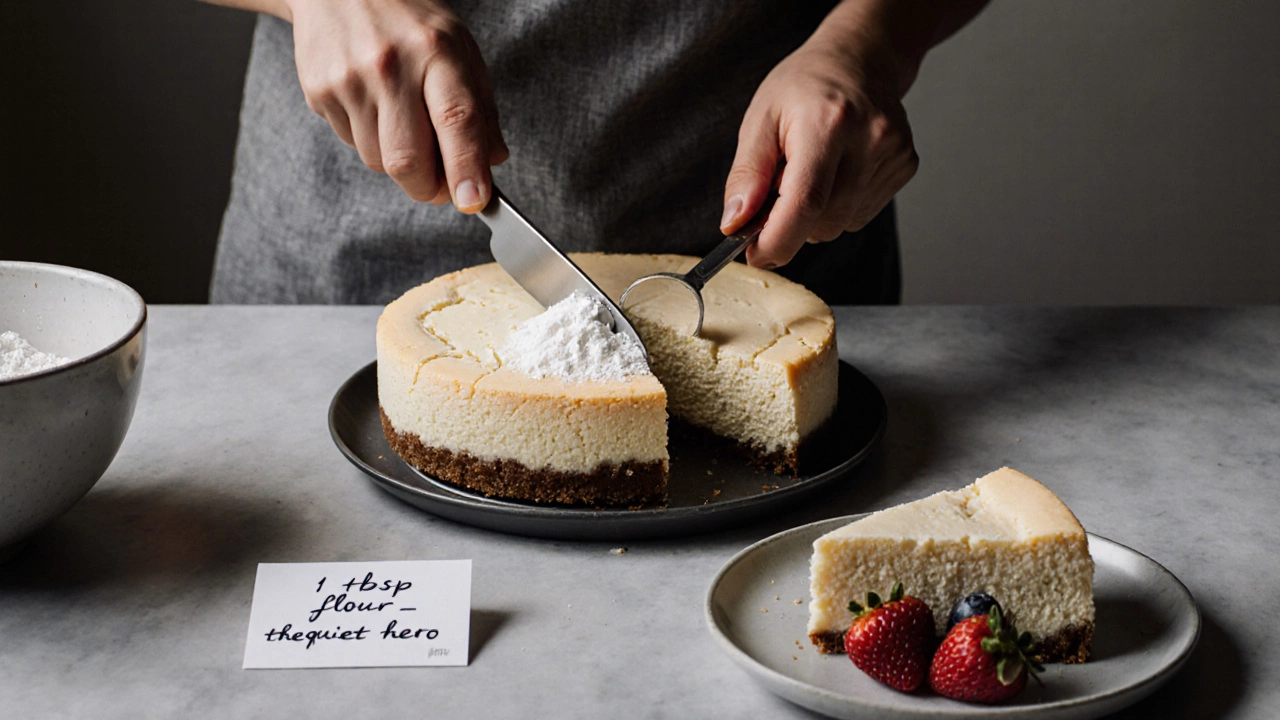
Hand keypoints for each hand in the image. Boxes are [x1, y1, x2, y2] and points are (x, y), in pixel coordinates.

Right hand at [288, 0, 507, 209]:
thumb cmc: (408, 21)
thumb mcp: (459, 49)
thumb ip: (480, 108)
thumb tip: (491, 161)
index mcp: (436, 51)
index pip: (456, 120)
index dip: (466, 168)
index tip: (473, 201)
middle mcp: (389, 65)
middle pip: (408, 159)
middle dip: (429, 188)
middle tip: (443, 188)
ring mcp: (349, 80)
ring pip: (379, 162)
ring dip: (400, 163)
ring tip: (404, 123)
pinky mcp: (319, 92)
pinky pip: (353, 145)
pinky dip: (371, 141)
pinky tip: (374, 107)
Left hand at [721, 33, 917, 268]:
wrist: (858, 58)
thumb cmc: (804, 86)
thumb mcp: (760, 119)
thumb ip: (746, 175)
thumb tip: (735, 224)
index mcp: (827, 123)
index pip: (805, 203)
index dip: (777, 240)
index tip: (756, 254)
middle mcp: (868, 138)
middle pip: (824, 223)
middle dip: (793, 224)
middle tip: (778, 194)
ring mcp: (893, 153)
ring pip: (843, 225)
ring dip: (817, 215)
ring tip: (812, 171)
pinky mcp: (905, 165)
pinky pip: (862, 214)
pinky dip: (840, 206)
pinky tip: (837, 171)